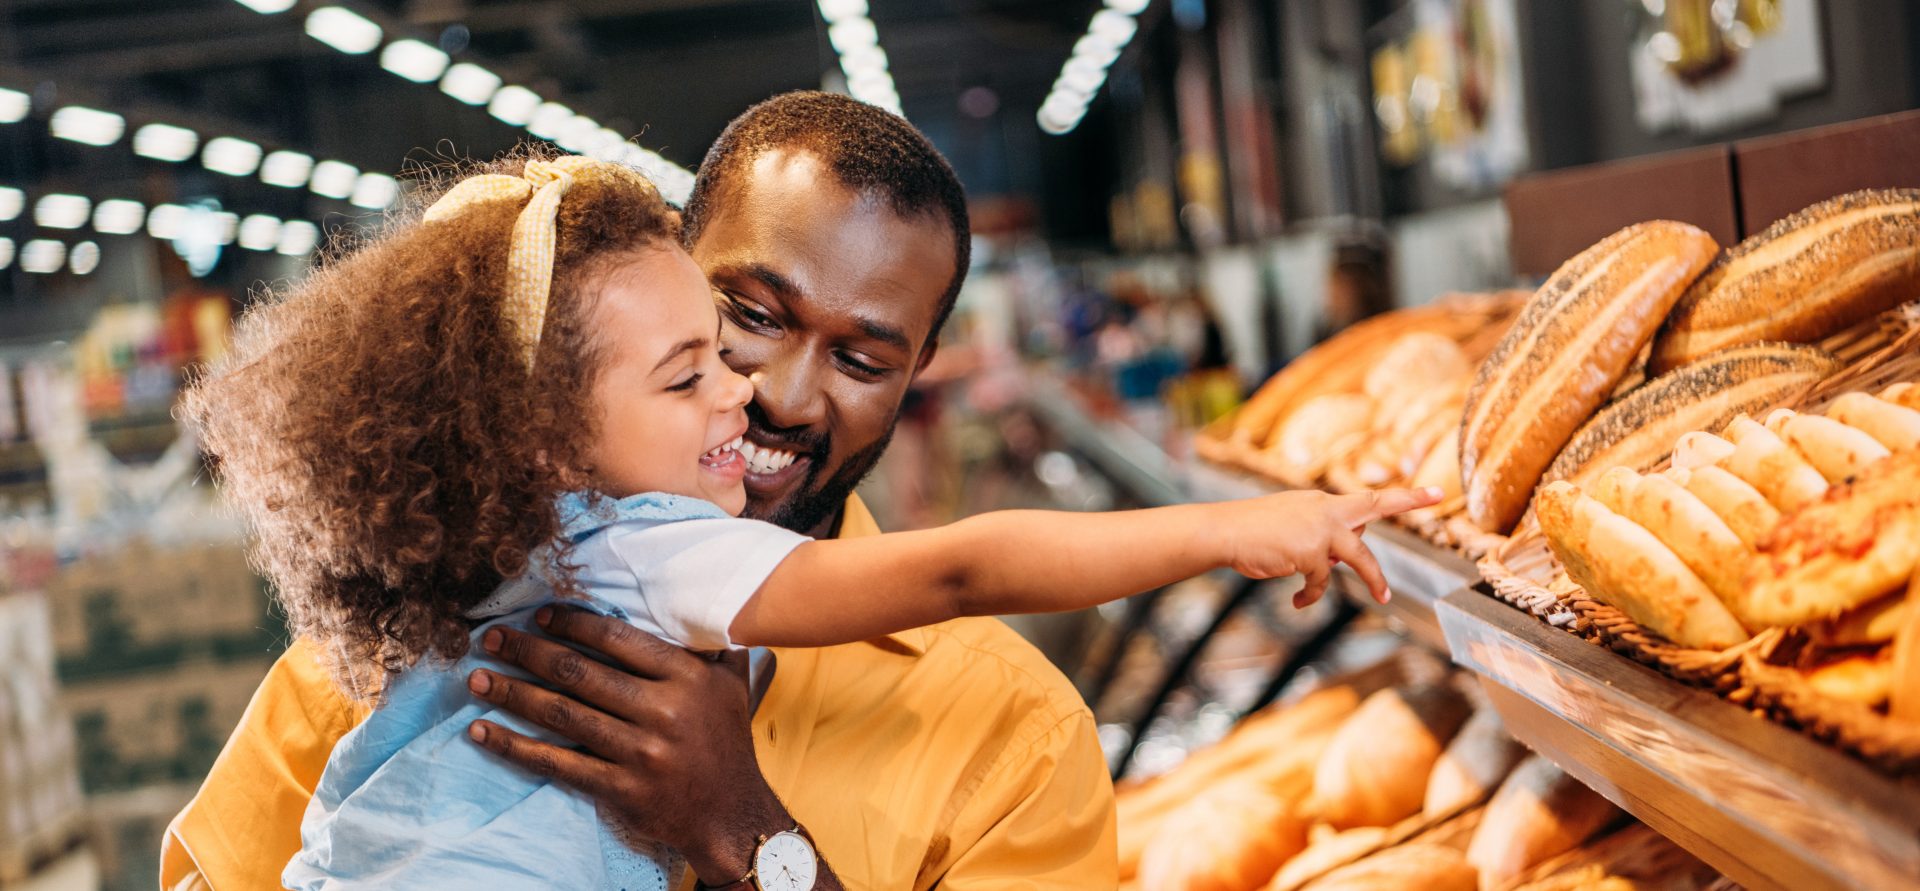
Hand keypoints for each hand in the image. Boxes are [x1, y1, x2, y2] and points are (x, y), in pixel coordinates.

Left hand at [462, 606, 793, 883]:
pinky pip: (557, 762)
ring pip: (562, 714)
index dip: (573, 624)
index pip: (617, 639)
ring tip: (476, 678)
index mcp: (685, 677)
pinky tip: (484, 733)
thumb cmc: (727, 742)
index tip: (539, 616)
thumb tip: (701, 601)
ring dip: (512, 694)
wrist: (730, 813)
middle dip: (528, 652)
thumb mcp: (733, 684)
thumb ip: (716, 644)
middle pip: (579, 673)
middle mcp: (661, 711)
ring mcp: (638, 751)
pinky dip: (516, 747)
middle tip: (491, 638)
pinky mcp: (619, 787)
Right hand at [1221, 486, 1441, 607]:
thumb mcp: (1293, 524)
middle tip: (1438, 495)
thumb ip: (1324, 534)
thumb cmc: (1253, 531)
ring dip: (1374, 579)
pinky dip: (1311, 594)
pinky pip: (1322, 581)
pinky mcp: (1311, 552)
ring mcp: (1321, 530)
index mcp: (1323, 503)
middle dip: (1408, 499)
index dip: (1403, 498)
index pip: (1369, 500)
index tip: (1434, 494)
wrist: (1226, 532)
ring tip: (1384, 598)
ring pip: (1360, 558)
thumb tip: (1347, 554)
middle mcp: (1327, 510)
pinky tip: (1300, 601)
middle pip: (1376, 506)